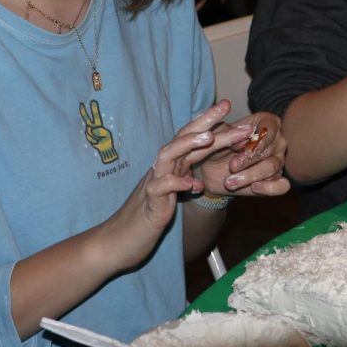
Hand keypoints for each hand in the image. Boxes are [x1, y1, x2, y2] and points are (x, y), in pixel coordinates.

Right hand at [107, 102, 239, 265]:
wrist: (118, 241)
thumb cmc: (147, 217)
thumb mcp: (171, 196)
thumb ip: (183, 182)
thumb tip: (198, 178)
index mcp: (171, 166)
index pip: (191, 138)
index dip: (209, 121)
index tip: (227, 106)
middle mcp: (162, 169)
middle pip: (183, 138)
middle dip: (205, 121)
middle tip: (226, 105)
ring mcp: (154, 183)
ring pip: (168, 155)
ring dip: (188, 144)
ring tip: (209, 137)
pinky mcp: (150, 204)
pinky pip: (161, 188)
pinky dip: (176, 183)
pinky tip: (193, 185)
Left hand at [199, 110, 289, 197]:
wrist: (210, 166)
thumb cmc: (217, 143)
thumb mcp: (218, 134)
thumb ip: (231, 132)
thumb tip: (247, 132)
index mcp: (268, 123)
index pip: (268, 130)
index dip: (256, 142)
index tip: (242, 150)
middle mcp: (277, 141)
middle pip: (269, 150)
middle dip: (249, 160)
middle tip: (232, 167)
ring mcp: (278, 161)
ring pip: (272, 168)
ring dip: (251, 175)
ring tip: (230, 182)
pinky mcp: (276, 180)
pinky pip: (281, 186)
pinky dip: (269, 187)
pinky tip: (254, 188)